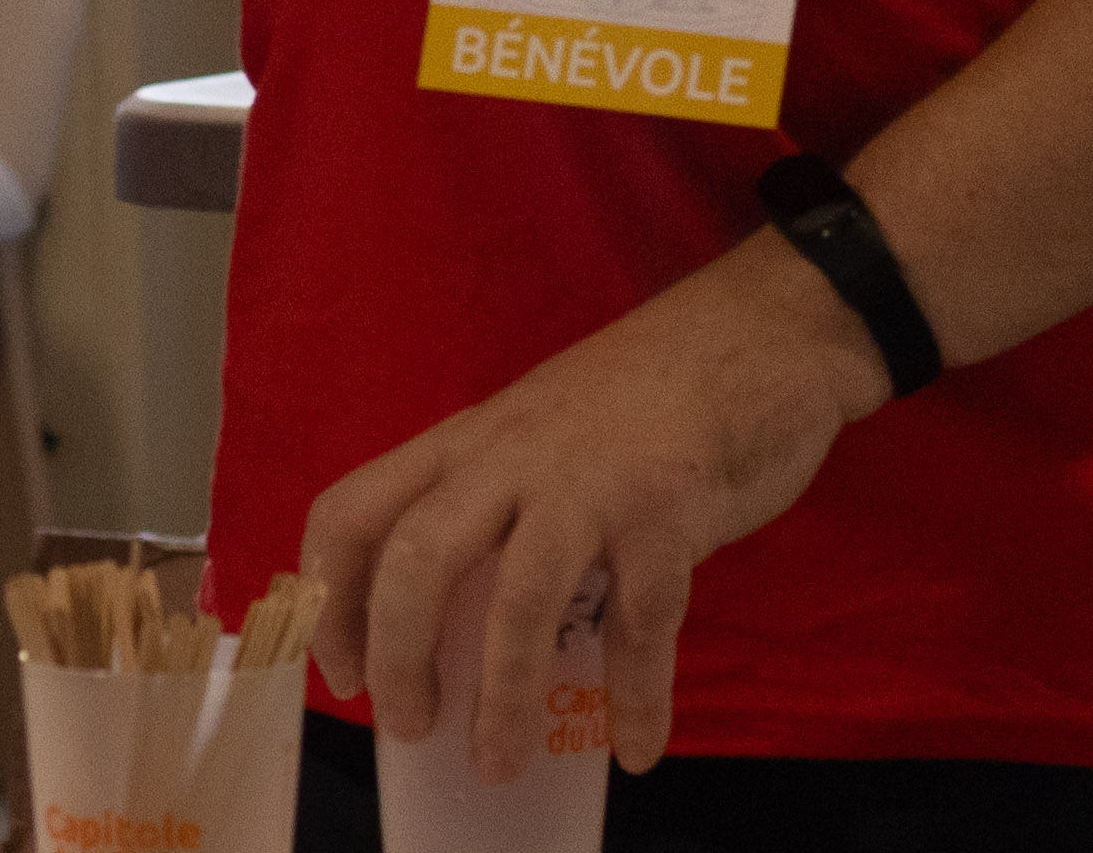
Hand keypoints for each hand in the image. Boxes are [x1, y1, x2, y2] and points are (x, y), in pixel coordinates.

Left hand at [301, 234, 884, 779]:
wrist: (761, 330)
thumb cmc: (643, 392)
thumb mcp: (539, 431)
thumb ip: (496, 499)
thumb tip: (458, 617)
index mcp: (467, 441)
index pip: (355, 508)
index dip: (332, 598)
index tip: (345, 673)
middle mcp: (511, 458)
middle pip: (417, 556)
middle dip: (400, 656)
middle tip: (411, 725)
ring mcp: (589, 483)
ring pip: (520, 600)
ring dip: (505, 697)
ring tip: (499, 763)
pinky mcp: (667, 511)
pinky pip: (642, 623)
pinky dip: (637, 696)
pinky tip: (639, 745)